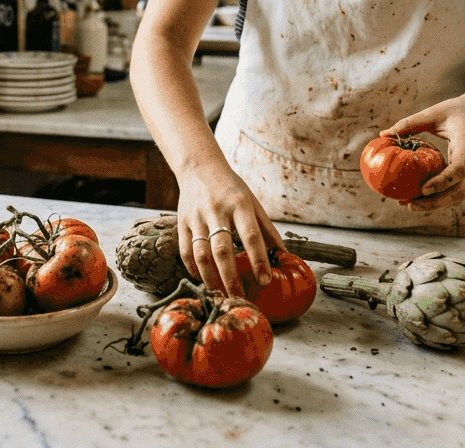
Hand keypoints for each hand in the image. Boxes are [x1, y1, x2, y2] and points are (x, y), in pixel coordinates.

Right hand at [175, 165, 284, 297]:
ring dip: (211, 278)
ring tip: (221, 294)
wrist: (199, 167)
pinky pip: (185, 251)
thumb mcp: (252, 202)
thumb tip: (283, 255)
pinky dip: (194, 269)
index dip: (258, 259)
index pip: (250, 235)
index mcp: (239, 204)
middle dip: (231, 277)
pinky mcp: (181, 222)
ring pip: (201, 254)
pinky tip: (203, 279)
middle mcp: (216, 211)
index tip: (265, 280)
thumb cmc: (230, 188)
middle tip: (240, 297)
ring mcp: (196, 217)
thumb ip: (266, 229)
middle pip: (222, 250)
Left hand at [382, 95, 464, 212]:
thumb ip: (410, 123)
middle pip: (459, 191)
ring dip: (436, 204)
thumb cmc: (458, 110)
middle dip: (436, 202)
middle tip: (410, 205)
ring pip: (459, 196)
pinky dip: (440, 198)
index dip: (442, 182)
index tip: (423, 189)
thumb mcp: (434, 112)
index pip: (460, 169)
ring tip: (410, 205)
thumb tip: (383, 134)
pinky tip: (420, 199)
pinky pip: (457, 191)